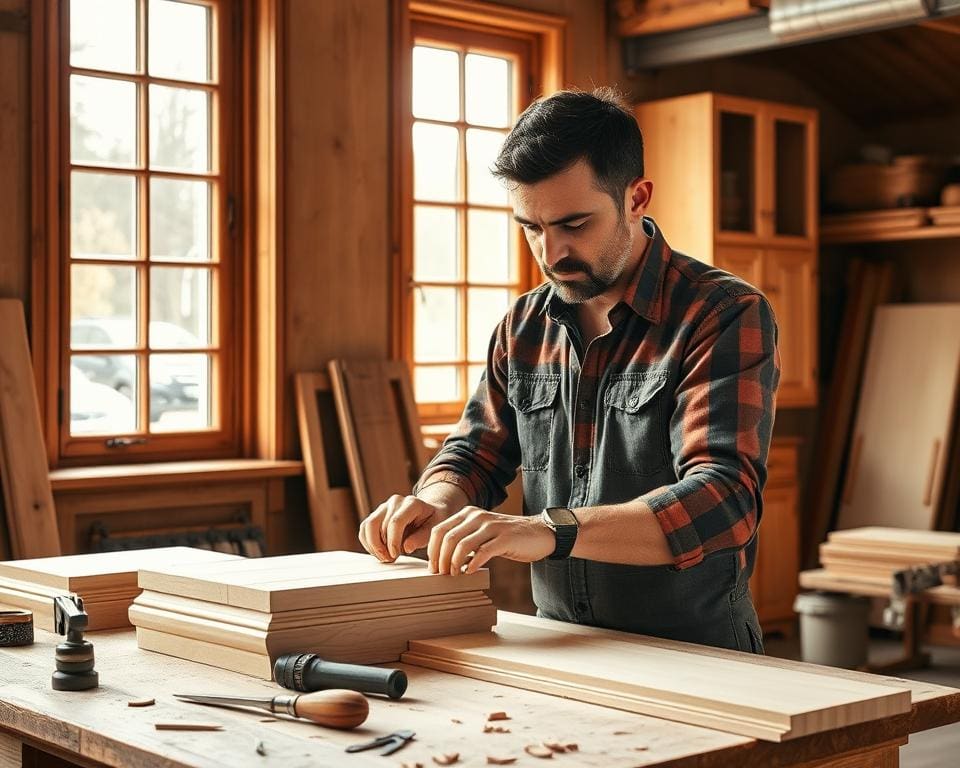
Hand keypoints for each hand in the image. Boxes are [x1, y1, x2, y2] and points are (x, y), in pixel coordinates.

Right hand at [359, 494, 448, 562]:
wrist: (427, 512)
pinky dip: (368, 543)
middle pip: (378, 525)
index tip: (396, 555)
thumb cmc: (431, 521)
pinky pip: (364, 529)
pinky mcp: (376, 514)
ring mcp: (384, 507)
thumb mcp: (434, 529)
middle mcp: (395, 501)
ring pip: (368, 526)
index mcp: (412, 503)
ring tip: (385, 557)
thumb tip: (406, 547)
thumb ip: (422, 538)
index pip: (395, 522)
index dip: (393, 541)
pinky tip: (379, 552)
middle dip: (382, 547)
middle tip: (390, 559)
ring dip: (373, 546)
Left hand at [428, 507, 554, 575]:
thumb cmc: (507, 538)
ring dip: (454, 563)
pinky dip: (472, 564)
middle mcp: (477, 516)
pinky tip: (469, 572)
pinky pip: (482, 552)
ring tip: (454, 575)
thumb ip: (464, 541)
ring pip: (462, 545)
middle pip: (448, 538)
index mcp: (468, 514)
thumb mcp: (481, 534)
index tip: (432, 568)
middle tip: (440, 575)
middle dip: (440, 559)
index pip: (440, 530)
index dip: (432, 551)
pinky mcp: (505, 538)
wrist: (539, 533)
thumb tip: (442, 562)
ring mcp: (491, 526)